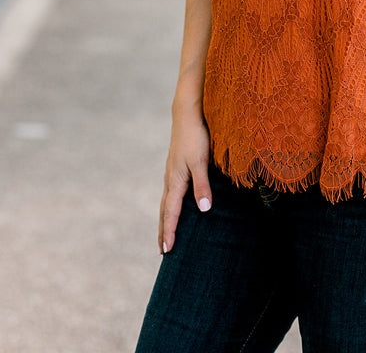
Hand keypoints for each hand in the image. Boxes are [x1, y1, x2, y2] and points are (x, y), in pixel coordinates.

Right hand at [158, 108, 212, 253]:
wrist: (187, 114)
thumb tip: (203, 210)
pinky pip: (171, 192)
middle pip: (165, 210)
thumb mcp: (201, 162)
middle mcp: (170, 179)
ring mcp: (172, 172)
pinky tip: (175, 204)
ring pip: (167, 201)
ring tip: (166, 233)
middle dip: (164, 230)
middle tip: (162, 251)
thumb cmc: (195, 137)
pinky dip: (170, 205)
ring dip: (166, 219)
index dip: (170, 232)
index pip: (171, 213)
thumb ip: (202, 185)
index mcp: (175, 181)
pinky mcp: (176, 166)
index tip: (167, 251)